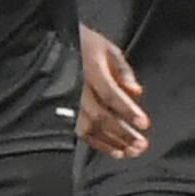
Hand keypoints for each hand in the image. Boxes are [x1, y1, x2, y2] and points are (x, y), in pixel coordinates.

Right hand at [77, 28, 148, 158]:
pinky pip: (79, 131)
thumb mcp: (107, 47)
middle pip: (100, 115)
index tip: (143, 123)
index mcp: (90, 68)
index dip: (127, 110)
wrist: (51, 46)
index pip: (110, 93)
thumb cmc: (83, 44)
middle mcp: (77, 87)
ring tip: (130, 151)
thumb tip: (136, 92)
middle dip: (122, 133)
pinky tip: (114, 150)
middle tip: (140, 144)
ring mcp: (68, 101)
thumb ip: (123, 70)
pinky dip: (98, 143)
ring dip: (111, 142)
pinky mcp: (64, 111)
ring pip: (88, 128)